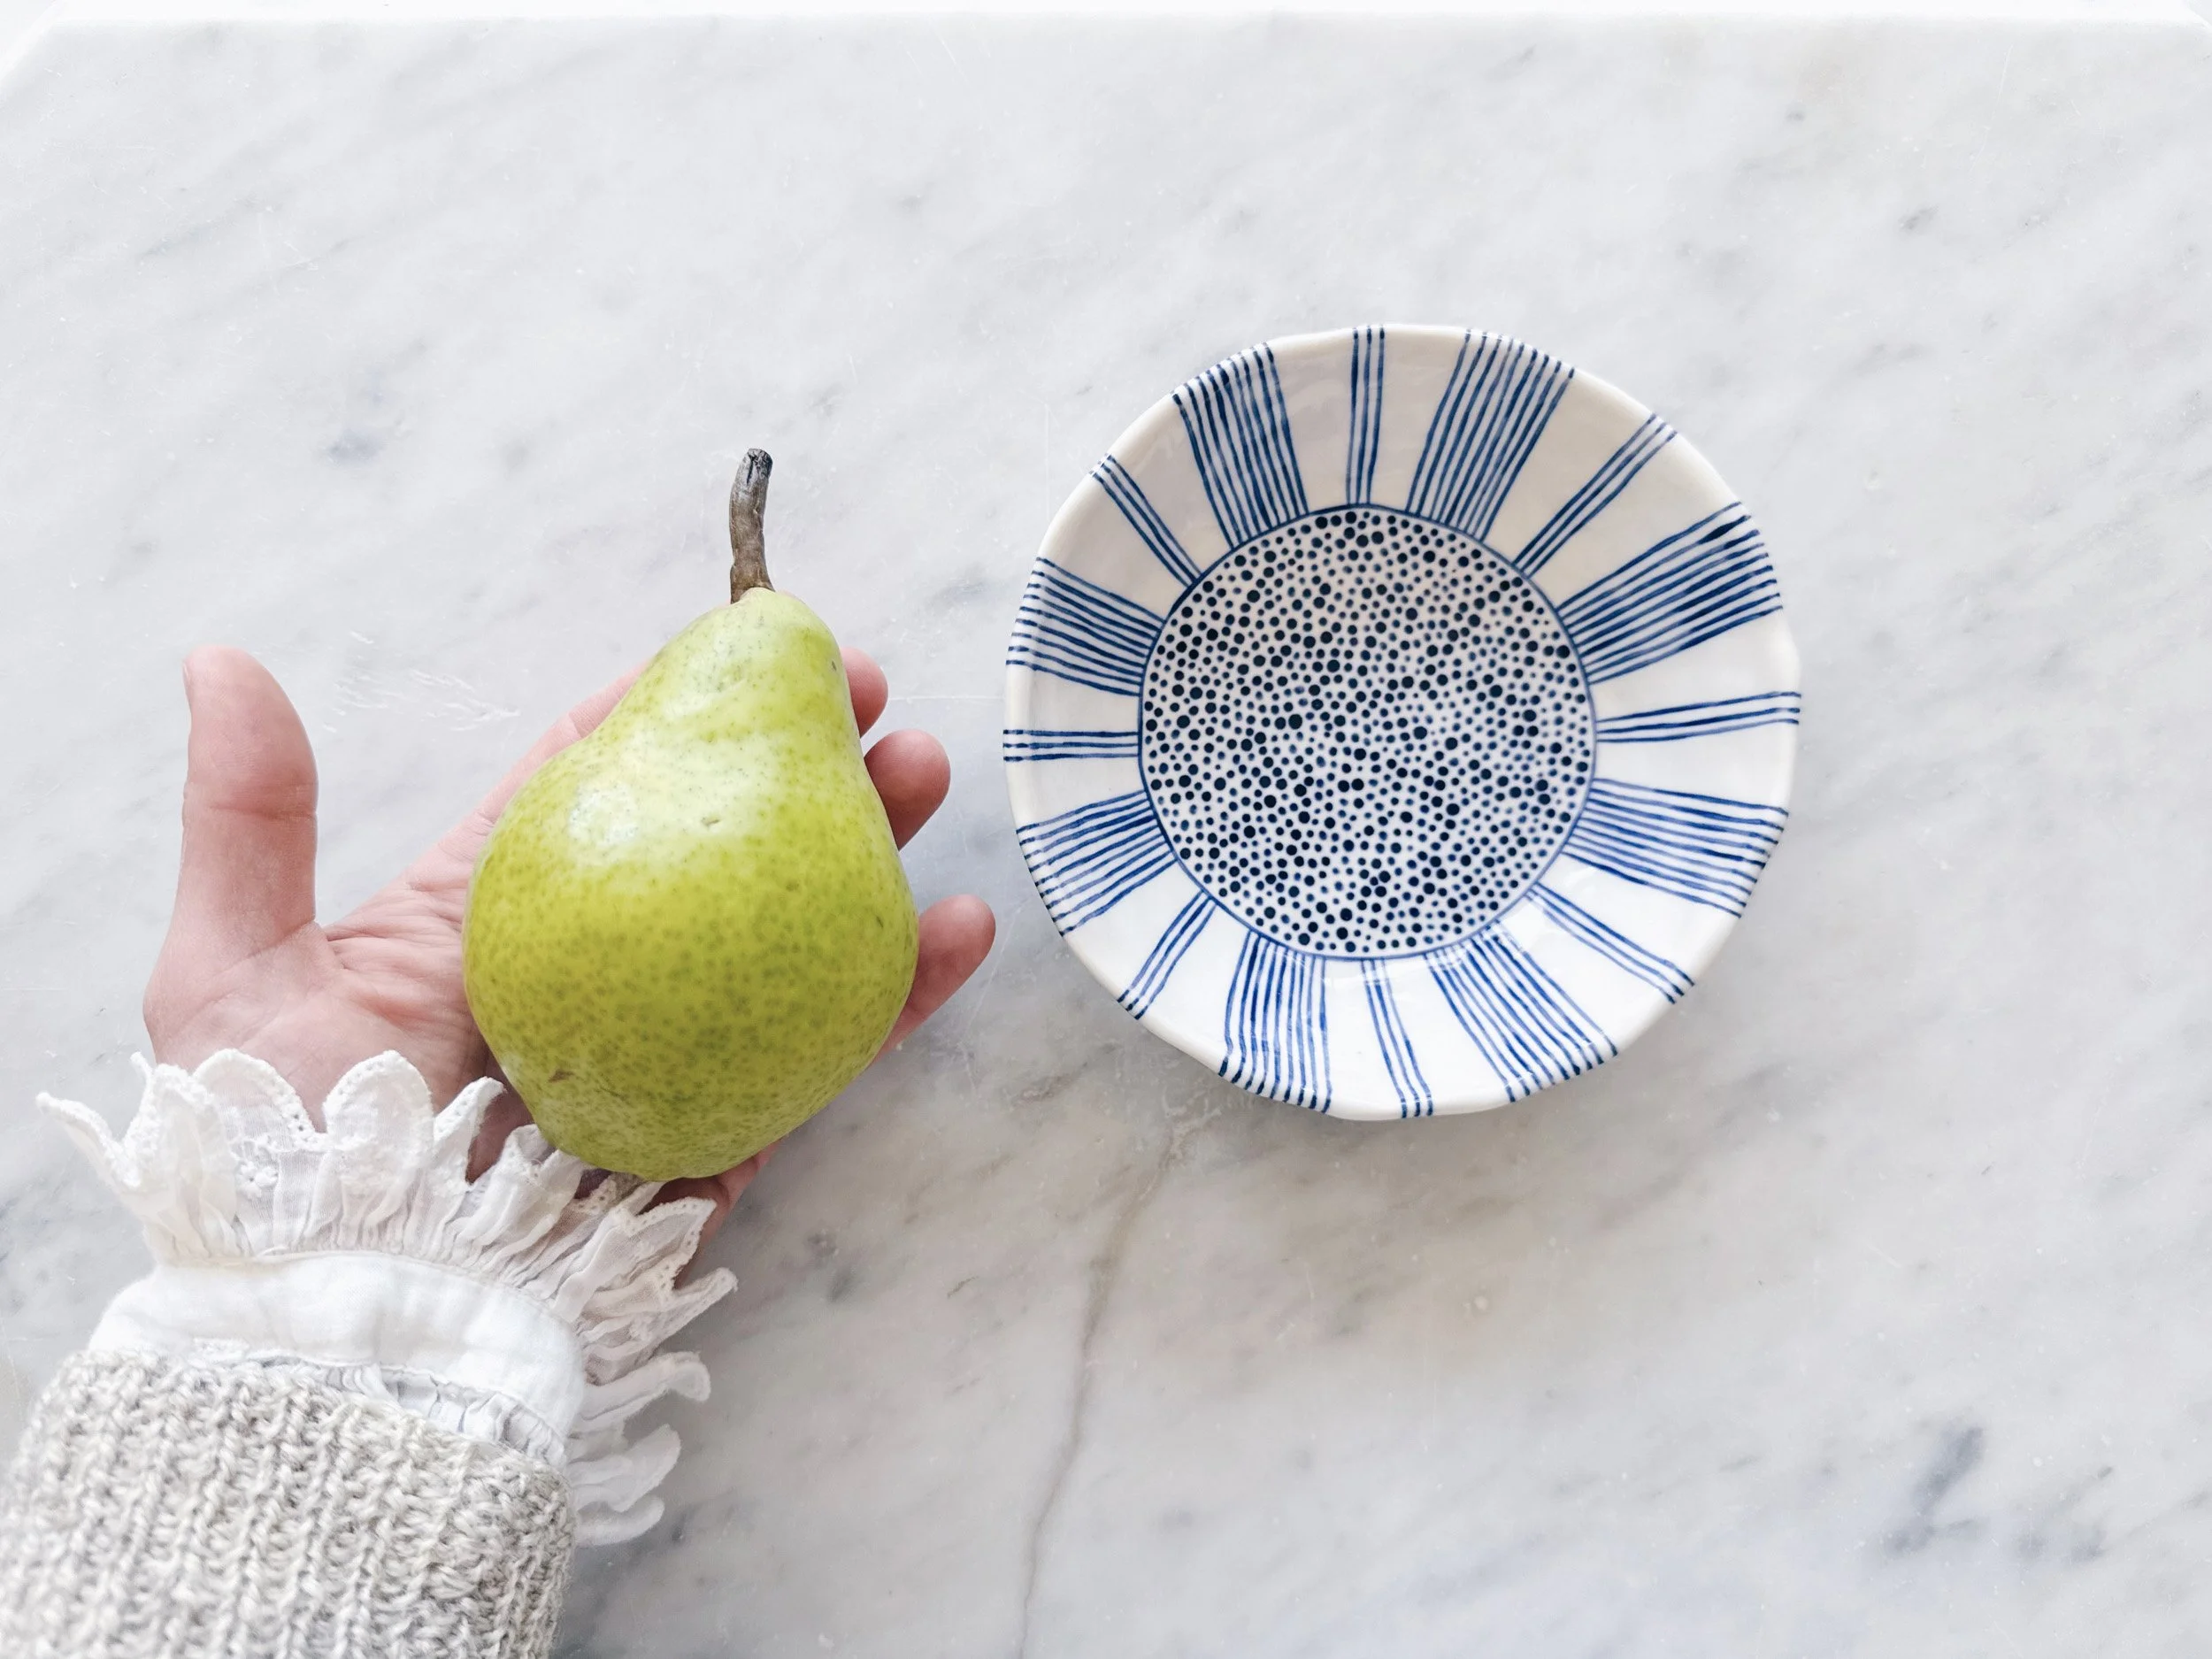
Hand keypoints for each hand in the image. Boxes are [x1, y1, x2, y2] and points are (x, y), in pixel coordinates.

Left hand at [142, 644, 995, 1247]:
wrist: (346, 1325)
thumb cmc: (277, 1155)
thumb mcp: (235, 971)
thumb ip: (249, 818)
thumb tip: (221, 657)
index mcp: (490, 921)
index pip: (597, 785)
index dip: (670, 706)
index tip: (744, 634)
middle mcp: (593, 975)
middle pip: (721, 843)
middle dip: (802, 758)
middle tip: (870, 689)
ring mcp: (669, 1055)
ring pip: (792, 931)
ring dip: (871, 846)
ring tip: (926, 767)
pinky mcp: (726, 1137)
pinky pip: (830, 1053)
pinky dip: (903, 990)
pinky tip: (958, 924)